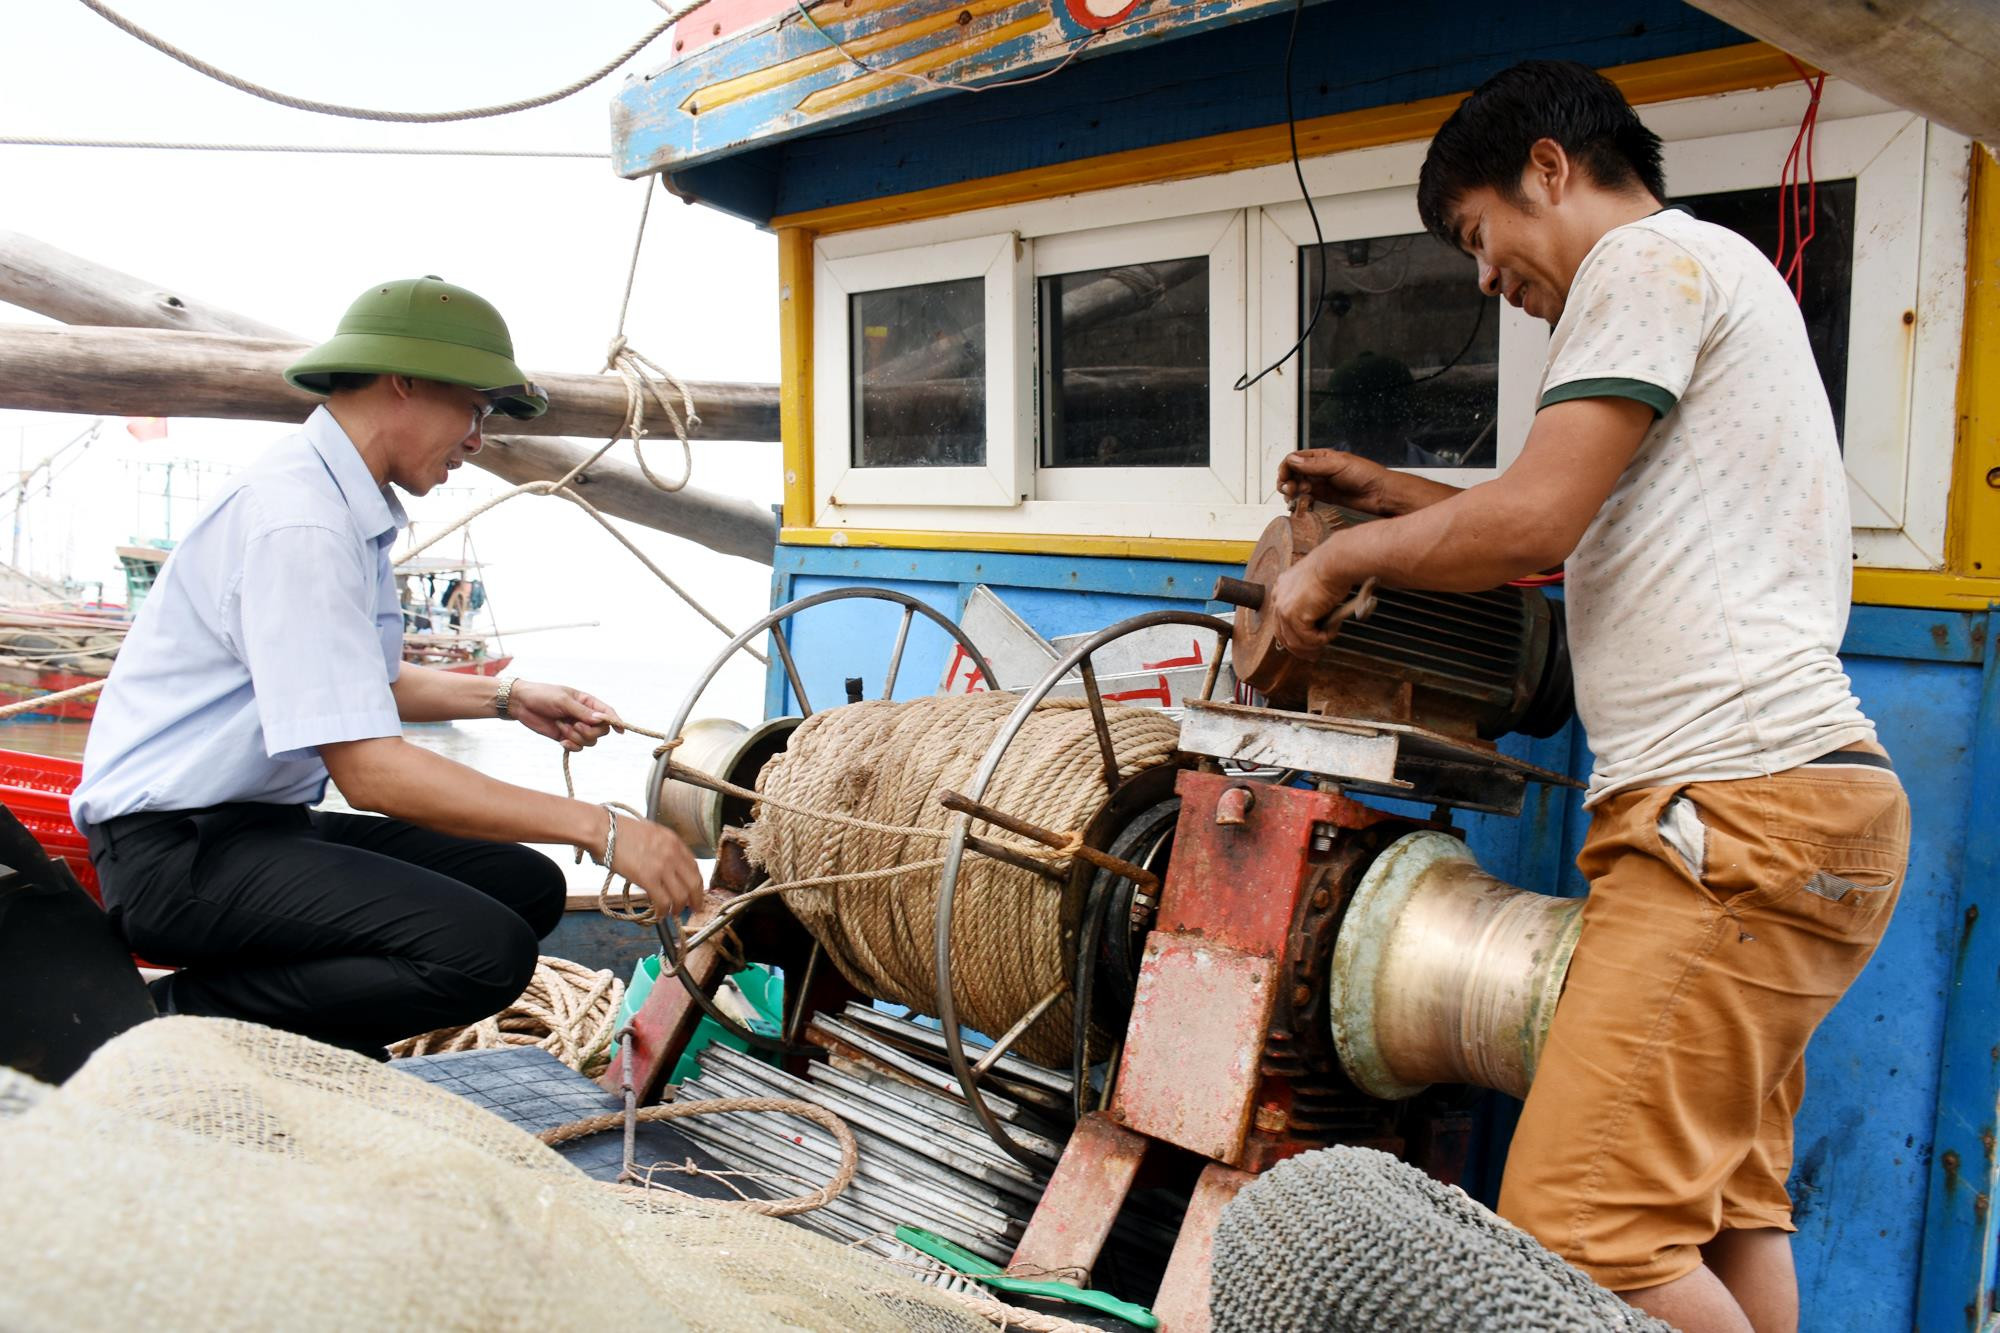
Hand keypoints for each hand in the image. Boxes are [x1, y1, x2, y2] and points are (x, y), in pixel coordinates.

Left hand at [508, 681, 622, 752]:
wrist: (521, 704)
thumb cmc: (542, 696)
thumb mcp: (563, 701)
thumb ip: (582, 712)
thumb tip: (602, 720)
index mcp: (587, 702)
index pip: (608, 713)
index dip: (616, 721)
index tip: (620, 731)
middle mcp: (584, 716)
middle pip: (601, 731)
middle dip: (590, 732)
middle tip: (576, 725)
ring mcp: (576, 727)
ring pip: (590, 741)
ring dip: (576, 737)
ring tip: (561, 728)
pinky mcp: (566, 737)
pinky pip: (578, 747)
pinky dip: (572, 746)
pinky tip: (561, 740)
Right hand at [608, 814, 704, 917]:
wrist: (604, 830)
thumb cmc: (621, 831)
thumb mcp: (652, 834)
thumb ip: (664, 847)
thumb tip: (668, 865)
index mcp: (674, 841)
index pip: (694, 867)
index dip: (698, 883)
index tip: (697, 892)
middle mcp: (673, 853)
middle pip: (694, 883)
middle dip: (696, 899)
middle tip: (695, 909)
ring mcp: (661, 866)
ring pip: (681, 895)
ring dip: (679, 908)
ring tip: (674, 913)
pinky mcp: (647, 878)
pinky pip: (663, 901)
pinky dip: (663, 911)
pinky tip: (660, 914)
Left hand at [1270, 544, 1353, 658]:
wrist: (1335, 563)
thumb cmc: (1333, 569)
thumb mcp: (1316, 586)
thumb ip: (1311, 603)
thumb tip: (1317, 624)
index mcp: (1281, 588)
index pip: (1281, 621)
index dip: (1293, 637)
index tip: (1305, 646)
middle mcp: (1278, 598)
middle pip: (1284, 635)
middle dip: (1300, 649)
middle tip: (1314, 655)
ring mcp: (1284, 608)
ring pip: (1296, 641)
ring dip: (1314, 645)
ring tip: (1329, 638)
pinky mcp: (1293, 616)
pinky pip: (1308, 639)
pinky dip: (1322, 639)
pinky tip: (1332, 628)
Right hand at [1278, 450, 1394, 513]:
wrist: (1381, 494)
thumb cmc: (1366, 474)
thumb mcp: (1338, 465)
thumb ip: (1314, 465)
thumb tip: (1292, 461)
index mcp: (1322, 456)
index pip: (1296, 458)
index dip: (1286, 467)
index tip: (1284, 477)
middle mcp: (1320, 469)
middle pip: (1293, 472)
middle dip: (1287, 480)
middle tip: (1289, 490)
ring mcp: (1322, 484)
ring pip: (1298, 485)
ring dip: (1292, 491)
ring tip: (1295, 496)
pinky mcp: (1325, 497)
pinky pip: (1306, 497)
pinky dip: (1300, 500)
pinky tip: (1302, 502)